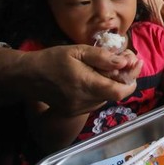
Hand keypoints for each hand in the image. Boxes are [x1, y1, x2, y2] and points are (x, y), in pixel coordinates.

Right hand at [23, 45, 138, 115]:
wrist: (27, 76)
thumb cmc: (52, 59)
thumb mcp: (77, 51)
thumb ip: (102, 57)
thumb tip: (124, 62)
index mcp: (86, 85)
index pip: (119, 92)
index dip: (132, 80)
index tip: (136, 65)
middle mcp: (84, 102)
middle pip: (115, 95)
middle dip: (125, 78)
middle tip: (127, 61)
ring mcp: (78, 109)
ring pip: (106, 99)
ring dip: (113, 84)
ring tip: (113, 67)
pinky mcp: (73, 112)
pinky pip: (95, 102)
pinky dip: (101, 90)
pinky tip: (98, 77)